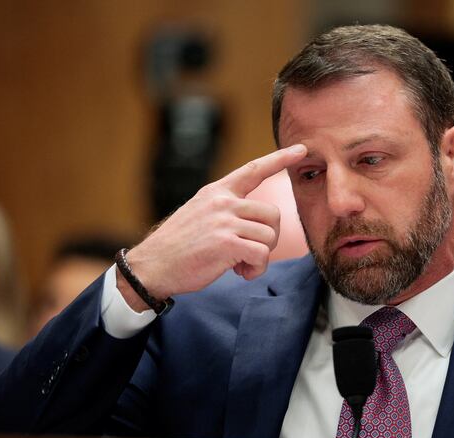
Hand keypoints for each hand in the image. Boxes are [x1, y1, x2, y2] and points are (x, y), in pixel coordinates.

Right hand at [117, 144, 306, 311]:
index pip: (253, 170)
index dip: (280, 159)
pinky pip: (262, 254)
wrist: (152, 266)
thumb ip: (226, 212)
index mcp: (217, 192)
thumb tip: (257, 225)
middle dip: (268, 238)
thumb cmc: (179, 247)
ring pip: (269, 236)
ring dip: (261, 257)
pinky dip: (256, 269)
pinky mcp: (226, 243)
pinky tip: (240, 273)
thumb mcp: (201, 216)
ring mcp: (224, 221)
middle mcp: (222, 202)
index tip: (301, 149)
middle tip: (249, 253)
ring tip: (241, 265)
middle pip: (273, 214)